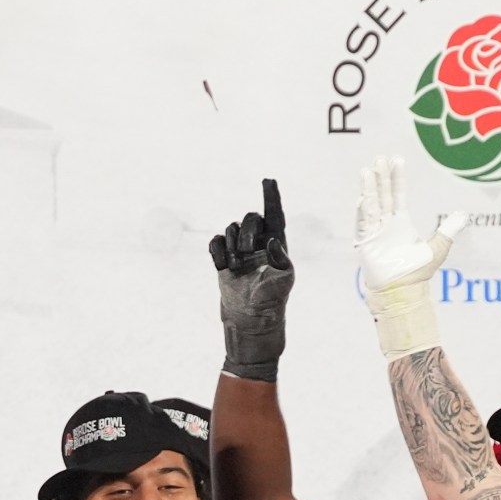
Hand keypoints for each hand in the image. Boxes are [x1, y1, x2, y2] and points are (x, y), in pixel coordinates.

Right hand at [213, 178, 294, 381]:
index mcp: (278, 244)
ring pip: (231, 228)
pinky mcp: (224, 260)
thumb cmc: (273, 301)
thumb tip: (271, 241)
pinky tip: (223, 265)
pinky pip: (216, 242)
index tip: (268, 180)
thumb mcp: (285, 279)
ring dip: (232, 245)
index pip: (275, 214)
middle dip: (246, 231)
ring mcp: (240, 251)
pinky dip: (217, 251)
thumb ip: (280, 257)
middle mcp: (258, 243)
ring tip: (236, 266)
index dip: (272, 196)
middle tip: (245, 252)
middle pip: (250, 218)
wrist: (251, 319)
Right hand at [354, 157, 466, 292]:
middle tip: (379, 158)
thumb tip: (464, 215)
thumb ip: (449, 230)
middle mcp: (385, 225)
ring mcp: (374, 234)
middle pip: (382, 195)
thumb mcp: (439, 247)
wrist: (404, 292)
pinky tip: (363, 200)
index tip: (396, 160)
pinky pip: (364, 226)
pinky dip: (363, 213)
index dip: (397, 178)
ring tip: (367, 171)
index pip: (398, 195)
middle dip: (381, 177)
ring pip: (371, 206)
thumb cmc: (418, 273)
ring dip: (368, 189)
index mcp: (400, 223)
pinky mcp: (366, 245)